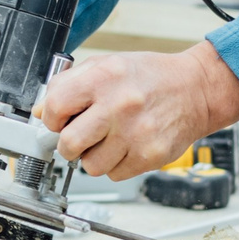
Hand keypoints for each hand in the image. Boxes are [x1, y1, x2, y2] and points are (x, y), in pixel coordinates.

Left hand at [40, 43, 238, 181]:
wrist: (196, 90)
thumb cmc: (150, 77)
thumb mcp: (107, 65)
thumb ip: (69, 84)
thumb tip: (42, 112)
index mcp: (104, 77)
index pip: (56, 106)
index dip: (53, 118)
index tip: (60, 120)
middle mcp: (119, 105)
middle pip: (69, 143)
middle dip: (69, 143)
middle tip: (80, 135)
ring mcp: (135, 134)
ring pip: (89, 165)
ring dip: (93, 156)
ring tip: (108, 139)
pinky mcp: (149, 156)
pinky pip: (114, 173)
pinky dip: (115, 164)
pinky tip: (126, 145)